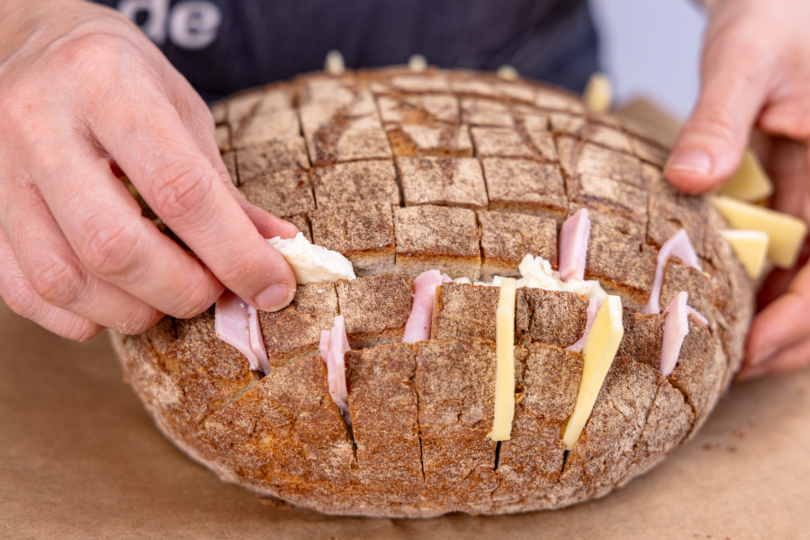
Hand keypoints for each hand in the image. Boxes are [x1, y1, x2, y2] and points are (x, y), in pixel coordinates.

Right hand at [0, 0, 297, 340]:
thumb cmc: (115, 76)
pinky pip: (26, 292)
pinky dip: (83, 316)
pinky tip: (116, 298)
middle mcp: (40, 124)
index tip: (272, 287)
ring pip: (65, 280)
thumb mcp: (180, 108)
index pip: (181, 190)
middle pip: (116, 246)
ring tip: (167, 294)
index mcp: (107, 85)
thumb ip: (222, 186)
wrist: (23, 44)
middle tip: (211, 289)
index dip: (236, 254)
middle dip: (182, 291)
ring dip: (134, 310)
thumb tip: (276, 251)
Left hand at [664, 0, 809, 378]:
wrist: (776, 1)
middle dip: (793, 334)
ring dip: (779, 315)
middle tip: (736, 370)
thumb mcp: (744, 59)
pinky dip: (764, 278)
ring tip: (728, 353)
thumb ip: (719, 118)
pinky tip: (729, 301)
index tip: (757, 353)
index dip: (804, 318)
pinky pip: (790, 245)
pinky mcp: (800, 188)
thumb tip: (692, 180)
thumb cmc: (773, 15)